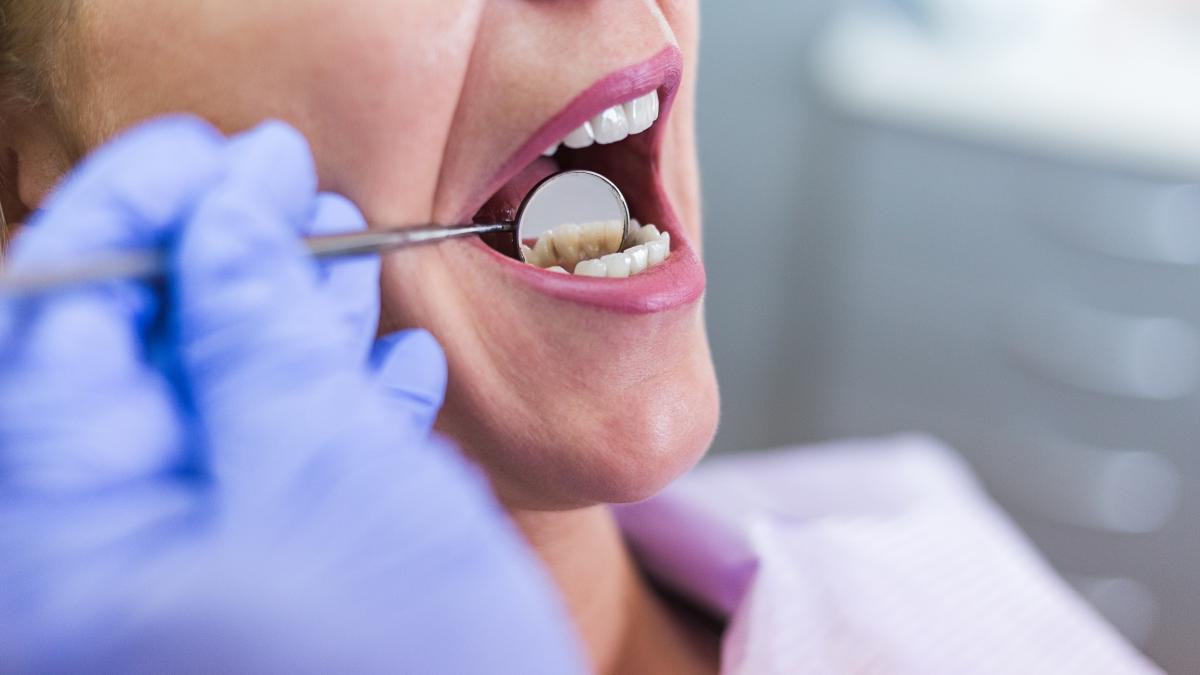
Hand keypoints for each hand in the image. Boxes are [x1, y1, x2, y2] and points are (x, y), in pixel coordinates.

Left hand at [0, 117, 583, 673]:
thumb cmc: (403, 674)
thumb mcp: (321, 479)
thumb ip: (254, 336)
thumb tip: (225, 215)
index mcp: (60, 546)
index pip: (56, 327)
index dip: (135, 218)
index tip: (215, 154)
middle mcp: (98, 567)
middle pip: (135, 367)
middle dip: (220, 269)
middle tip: (298, 195)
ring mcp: (183, 586)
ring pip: (218, 414)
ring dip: (290, 331)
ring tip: (359, 266)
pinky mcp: (262, 598)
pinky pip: (276, 479)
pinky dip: (335, 415)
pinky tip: (395, 374)